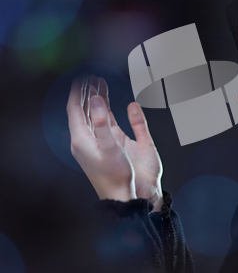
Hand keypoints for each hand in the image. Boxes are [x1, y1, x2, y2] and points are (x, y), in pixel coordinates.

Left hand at [67, 75, 163, 210]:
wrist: (126, 195)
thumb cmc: (116, 176)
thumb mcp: (109, 147)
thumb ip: (101, 122)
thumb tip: (95, 99)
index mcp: (82, 140)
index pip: (75, 110)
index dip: (77, 93)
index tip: (80, 78)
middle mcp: (89, 139)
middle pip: (84, 110)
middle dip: (87, 92)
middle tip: (90, 77)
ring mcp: (100, 142)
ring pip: (94, 115)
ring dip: (96, 99)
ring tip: (99, 84)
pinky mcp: (112, 145)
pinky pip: (106, 122)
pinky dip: (107, 110)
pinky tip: (113, 104)